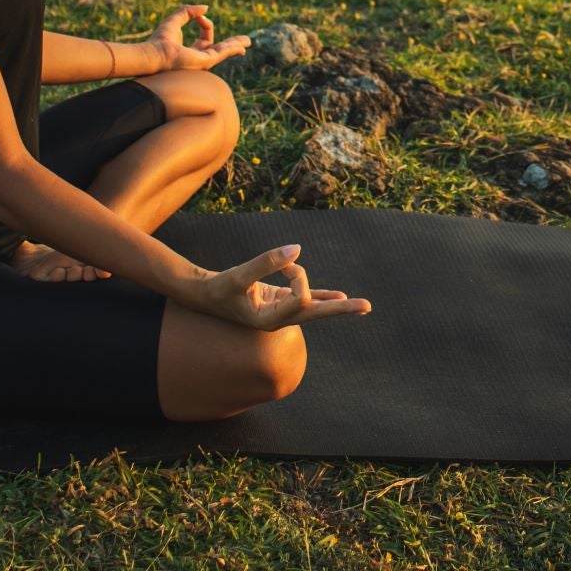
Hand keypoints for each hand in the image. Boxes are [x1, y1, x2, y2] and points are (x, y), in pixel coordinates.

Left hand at [147, 2, 249, 72]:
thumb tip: (206, 8)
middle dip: (232, 44)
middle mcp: (199, 58)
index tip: (200, 17)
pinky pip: (222, 53)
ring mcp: (203, 62)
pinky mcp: (206, 62)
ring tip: (248, 42)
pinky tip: (241, 46)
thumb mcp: (175, 20)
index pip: (206, 36)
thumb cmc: (160, 40)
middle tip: (245, 41)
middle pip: (220, 49)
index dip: (205, 23)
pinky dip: (232, 48)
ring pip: (224, 52)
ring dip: (236, 46)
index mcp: (191, 51)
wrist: (155, 54)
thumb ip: (189, 12)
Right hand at [169, 243, 371, 328]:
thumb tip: (298, 249)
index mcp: (270, 321)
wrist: (203, 295)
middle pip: (316, 314)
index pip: (300, 297)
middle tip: (368, 307)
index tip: (286, 264)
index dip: (298, 276)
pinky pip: (304, 298)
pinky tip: (337, 297)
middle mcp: (279, 319)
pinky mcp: (278, 299)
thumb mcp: (239, 275)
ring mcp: (280, 310)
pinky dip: (320, 296)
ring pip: (313, 306)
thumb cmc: (218, 288)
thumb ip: (267, 262)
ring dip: (336, 304)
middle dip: (342, 309)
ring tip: (361, 306)